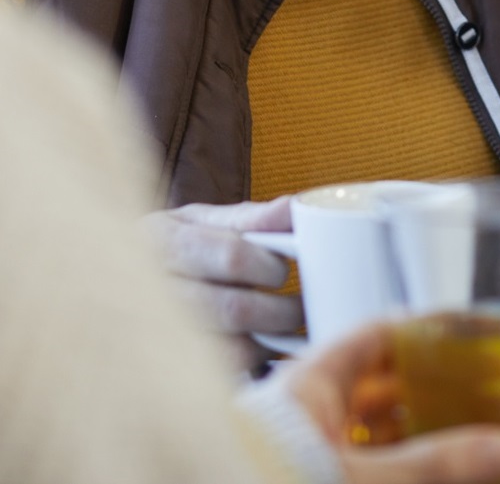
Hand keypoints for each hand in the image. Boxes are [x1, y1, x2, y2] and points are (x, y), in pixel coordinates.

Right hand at [144, 197, 302, 369]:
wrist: (109, 290)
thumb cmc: (171, 252)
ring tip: (281, 333)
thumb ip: (250, 219)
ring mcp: (149, 338)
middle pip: (233, 309)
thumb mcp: (199, 223)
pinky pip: (216, 380)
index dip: (271, 267)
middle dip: (279, 311)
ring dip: (266, 343)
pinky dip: (244, 368)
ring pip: (227, 350)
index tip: (286, 271)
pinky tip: (256, 354)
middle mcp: (148, 290)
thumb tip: (298, 209)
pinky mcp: (158, 375)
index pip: (233, 256)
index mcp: (160, 239)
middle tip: (299, 309)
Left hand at [276, 321, 499, 483]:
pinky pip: (366, 471)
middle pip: (381, 390)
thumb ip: (431, 464)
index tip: (471, 336)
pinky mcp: (310, 482)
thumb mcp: (356, 479)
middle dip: (433, 394)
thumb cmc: (270, 483)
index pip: (377, 337)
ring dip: (422, 440)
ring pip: (375, 437)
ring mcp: (307, 457)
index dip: (426, 331)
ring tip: (474, 446)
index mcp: (310, 387)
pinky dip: (404, 473)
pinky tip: (437, 478)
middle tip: (484, 397)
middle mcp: (306, 416)